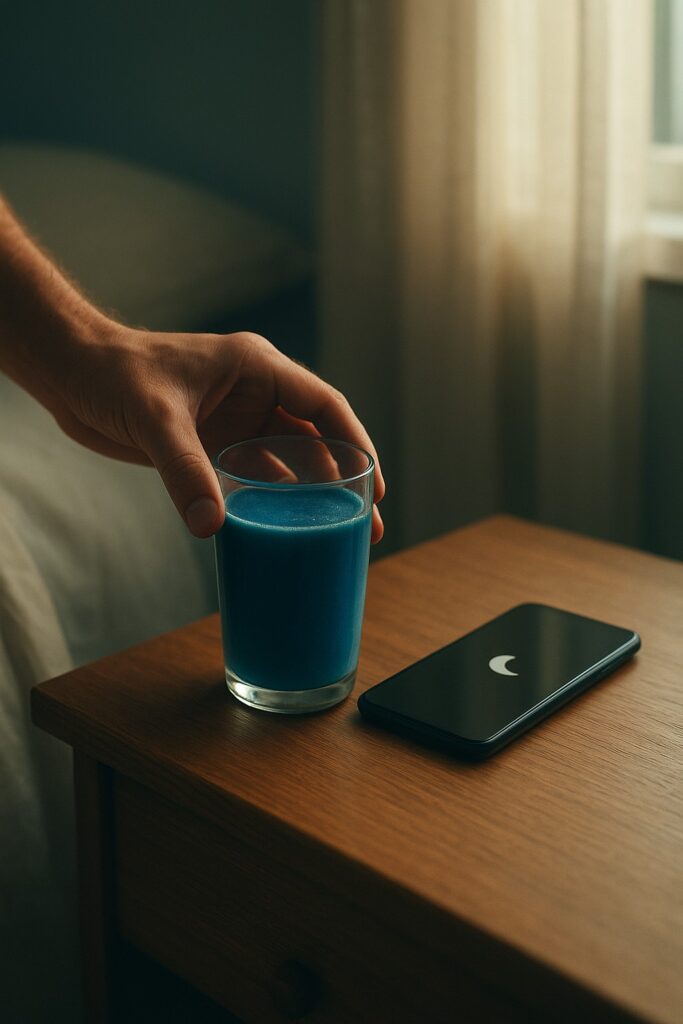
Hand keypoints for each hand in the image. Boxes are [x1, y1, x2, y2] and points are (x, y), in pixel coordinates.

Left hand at [47, 323, 384, 540]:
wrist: (71, 372)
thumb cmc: (114, 373)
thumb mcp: (155, 418)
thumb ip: (184, 470)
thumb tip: (211, 526)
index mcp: (257, 367)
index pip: (323, 406)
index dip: (355, 444)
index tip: (374, 486)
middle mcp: (254, 392)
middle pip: (315, 439)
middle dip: (343, 480)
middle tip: (364, 525)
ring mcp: (235, 419)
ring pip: (288, 460)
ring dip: (312, 494)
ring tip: (337, 533)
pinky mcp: (213, 442)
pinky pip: (254, 474)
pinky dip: (271, 499)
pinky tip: (285, 527)